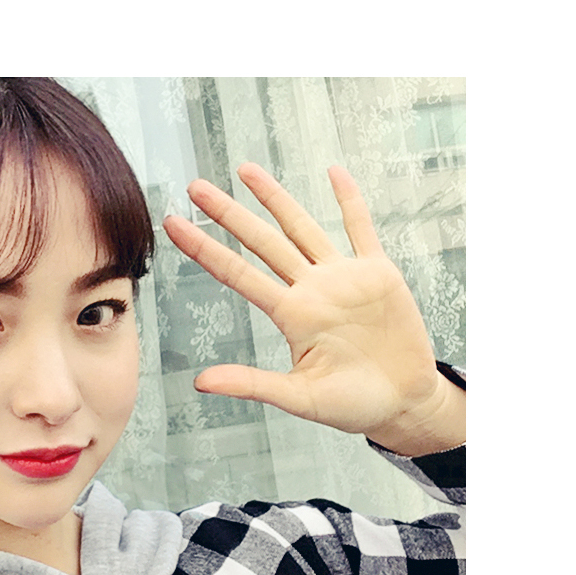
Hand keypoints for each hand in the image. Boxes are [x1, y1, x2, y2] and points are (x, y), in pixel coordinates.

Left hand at [162, 163, 464, 455]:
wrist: (402, 403)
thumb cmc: (351, 405)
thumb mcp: (298, 398)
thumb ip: (251, 384)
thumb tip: (200, 382)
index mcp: (291, 315)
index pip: (238, 274)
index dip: (205, 249)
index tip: (173, 225)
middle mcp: (311, 290)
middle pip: (262, 243)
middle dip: (229, 214)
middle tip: (194, 186)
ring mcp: (343, 278)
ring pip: (302, 228)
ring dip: (275, 198)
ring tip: (245, 169)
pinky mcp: (378, 274)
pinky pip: (361, 230)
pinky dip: (349, 201)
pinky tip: (333, 172)